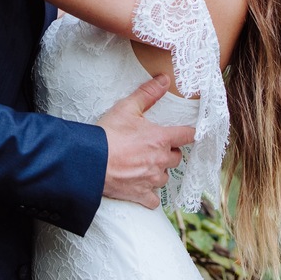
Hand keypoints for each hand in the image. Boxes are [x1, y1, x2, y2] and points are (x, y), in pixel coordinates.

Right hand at [98, 75, 196, 209]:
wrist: (90, 162)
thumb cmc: (108, 134)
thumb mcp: (127, 108)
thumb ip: (148, 94)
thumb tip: (165, 79)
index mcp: (161, 139)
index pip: (187, 135)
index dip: (190, 133)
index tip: (190, 133)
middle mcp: (160, 160)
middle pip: (177, 158)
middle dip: (169, 152)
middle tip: (155, 147)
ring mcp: (151, 180)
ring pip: (165, 177)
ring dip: (159, 172)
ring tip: (145, 166)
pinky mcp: (140, 195)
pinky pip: (153, 200)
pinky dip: (150, 195)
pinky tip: (141, 188)